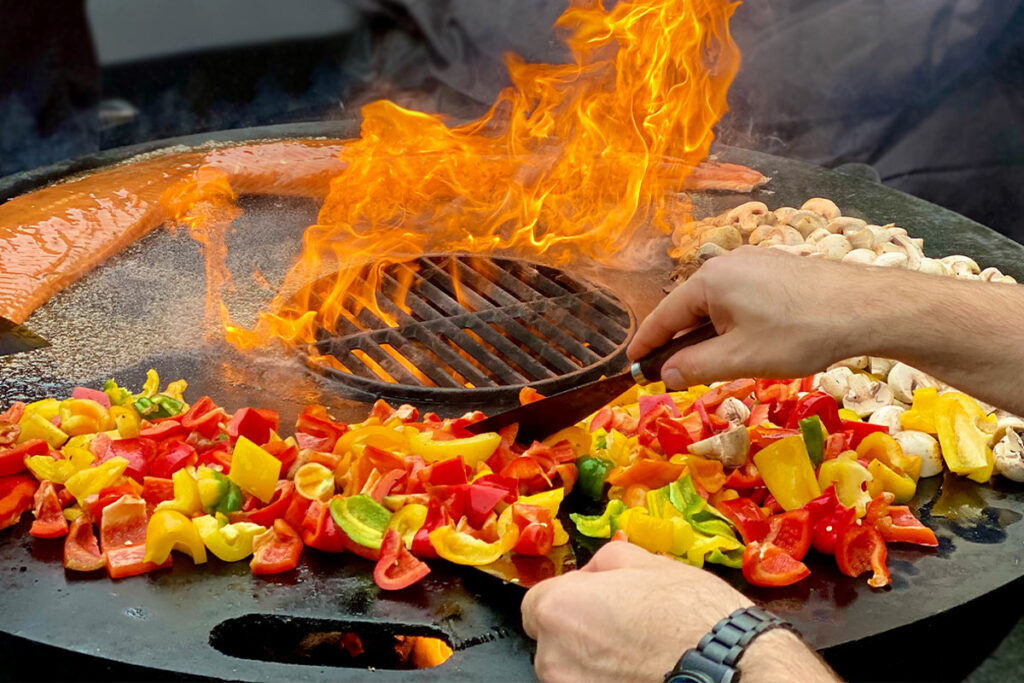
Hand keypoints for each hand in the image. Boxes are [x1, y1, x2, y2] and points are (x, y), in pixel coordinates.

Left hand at [521, 541, 836, 682]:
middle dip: (580, 631)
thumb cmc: (693, 615)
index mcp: (559, 609)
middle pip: (553, 639)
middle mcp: (555, 656)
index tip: (592, 601)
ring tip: (637, 653)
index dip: (568, 599)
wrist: (731, 667)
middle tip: (622, 626)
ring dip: (593, 662)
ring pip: (572, 670)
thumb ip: (604, 562)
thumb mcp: (647, 562)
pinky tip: (641, 671)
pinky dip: (607, 680)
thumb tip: (592, 571)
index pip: (535, 604)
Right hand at [627, 247, 870, 387]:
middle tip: (677, 374)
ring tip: (719, 363)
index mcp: (709, 281)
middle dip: (682, 341)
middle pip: (691, 308)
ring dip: (712, 333)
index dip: (646, 342)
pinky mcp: (779, 268)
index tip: (632, 363)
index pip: (664, 315)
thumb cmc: (799, 333)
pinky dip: (735, 321)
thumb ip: (695, 366)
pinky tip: (751, 342)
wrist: (866, 308)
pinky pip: (743, 297)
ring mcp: (756, 262)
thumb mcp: (740, 358)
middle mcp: (728, 263)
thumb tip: (665, 374)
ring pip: (719, 304)